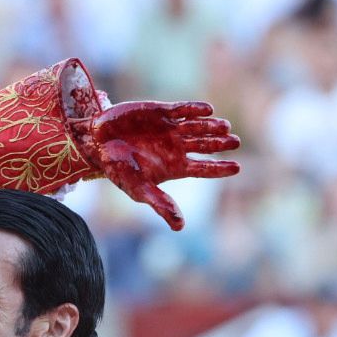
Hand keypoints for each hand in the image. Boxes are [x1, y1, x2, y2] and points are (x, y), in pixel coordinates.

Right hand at [74, 101, 240, 230]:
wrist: (98, 143)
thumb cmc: (118, 170)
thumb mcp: (138, 190)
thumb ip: (160, 204)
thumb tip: (180, 227)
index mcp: (175, 168)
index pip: (204, 169)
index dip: (221, 168)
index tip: (237, 168)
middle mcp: (177, 148)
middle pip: (206, 146)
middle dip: (221, 143)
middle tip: (235, 142)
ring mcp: (171, 129)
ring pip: (198, 127)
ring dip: (211, 126)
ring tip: (224, 126)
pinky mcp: (162, 112)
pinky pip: (183, 109)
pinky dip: (195, 110)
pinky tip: (208, 110)